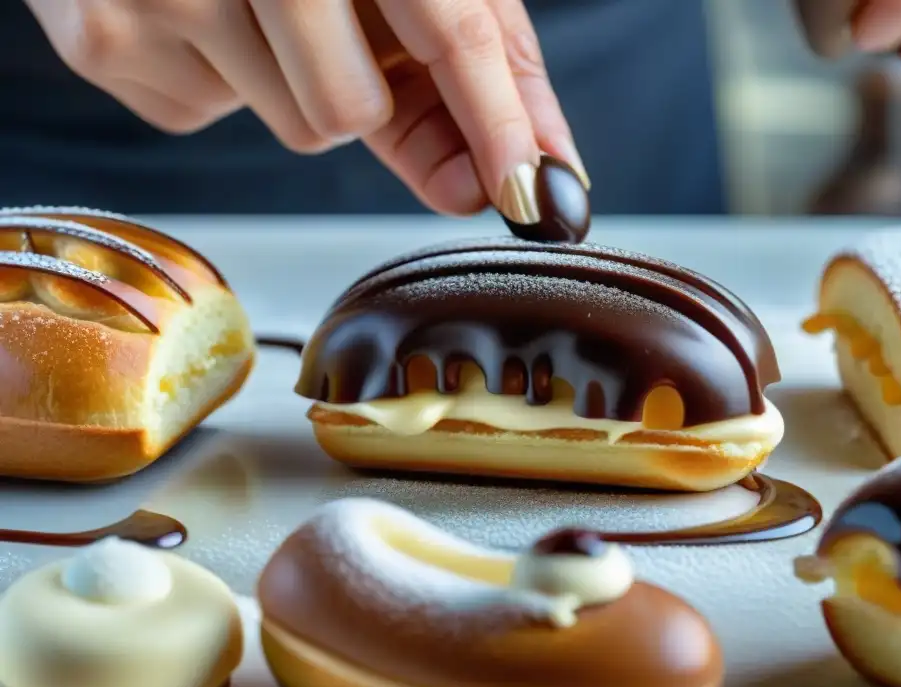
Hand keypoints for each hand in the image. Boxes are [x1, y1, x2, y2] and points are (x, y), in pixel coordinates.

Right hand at [24, 0, 587, 219]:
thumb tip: (540, 166)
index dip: (495, 120)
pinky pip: (209, 119)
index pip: (450, 30)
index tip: (528, 196)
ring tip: (250, 7)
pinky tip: (194, 12)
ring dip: (294, 86)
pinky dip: (222, 79)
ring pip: (294, 130)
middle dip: (358, 94)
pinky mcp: (103, 43)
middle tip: (315, 24)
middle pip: (350, 113)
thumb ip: (472, 46)